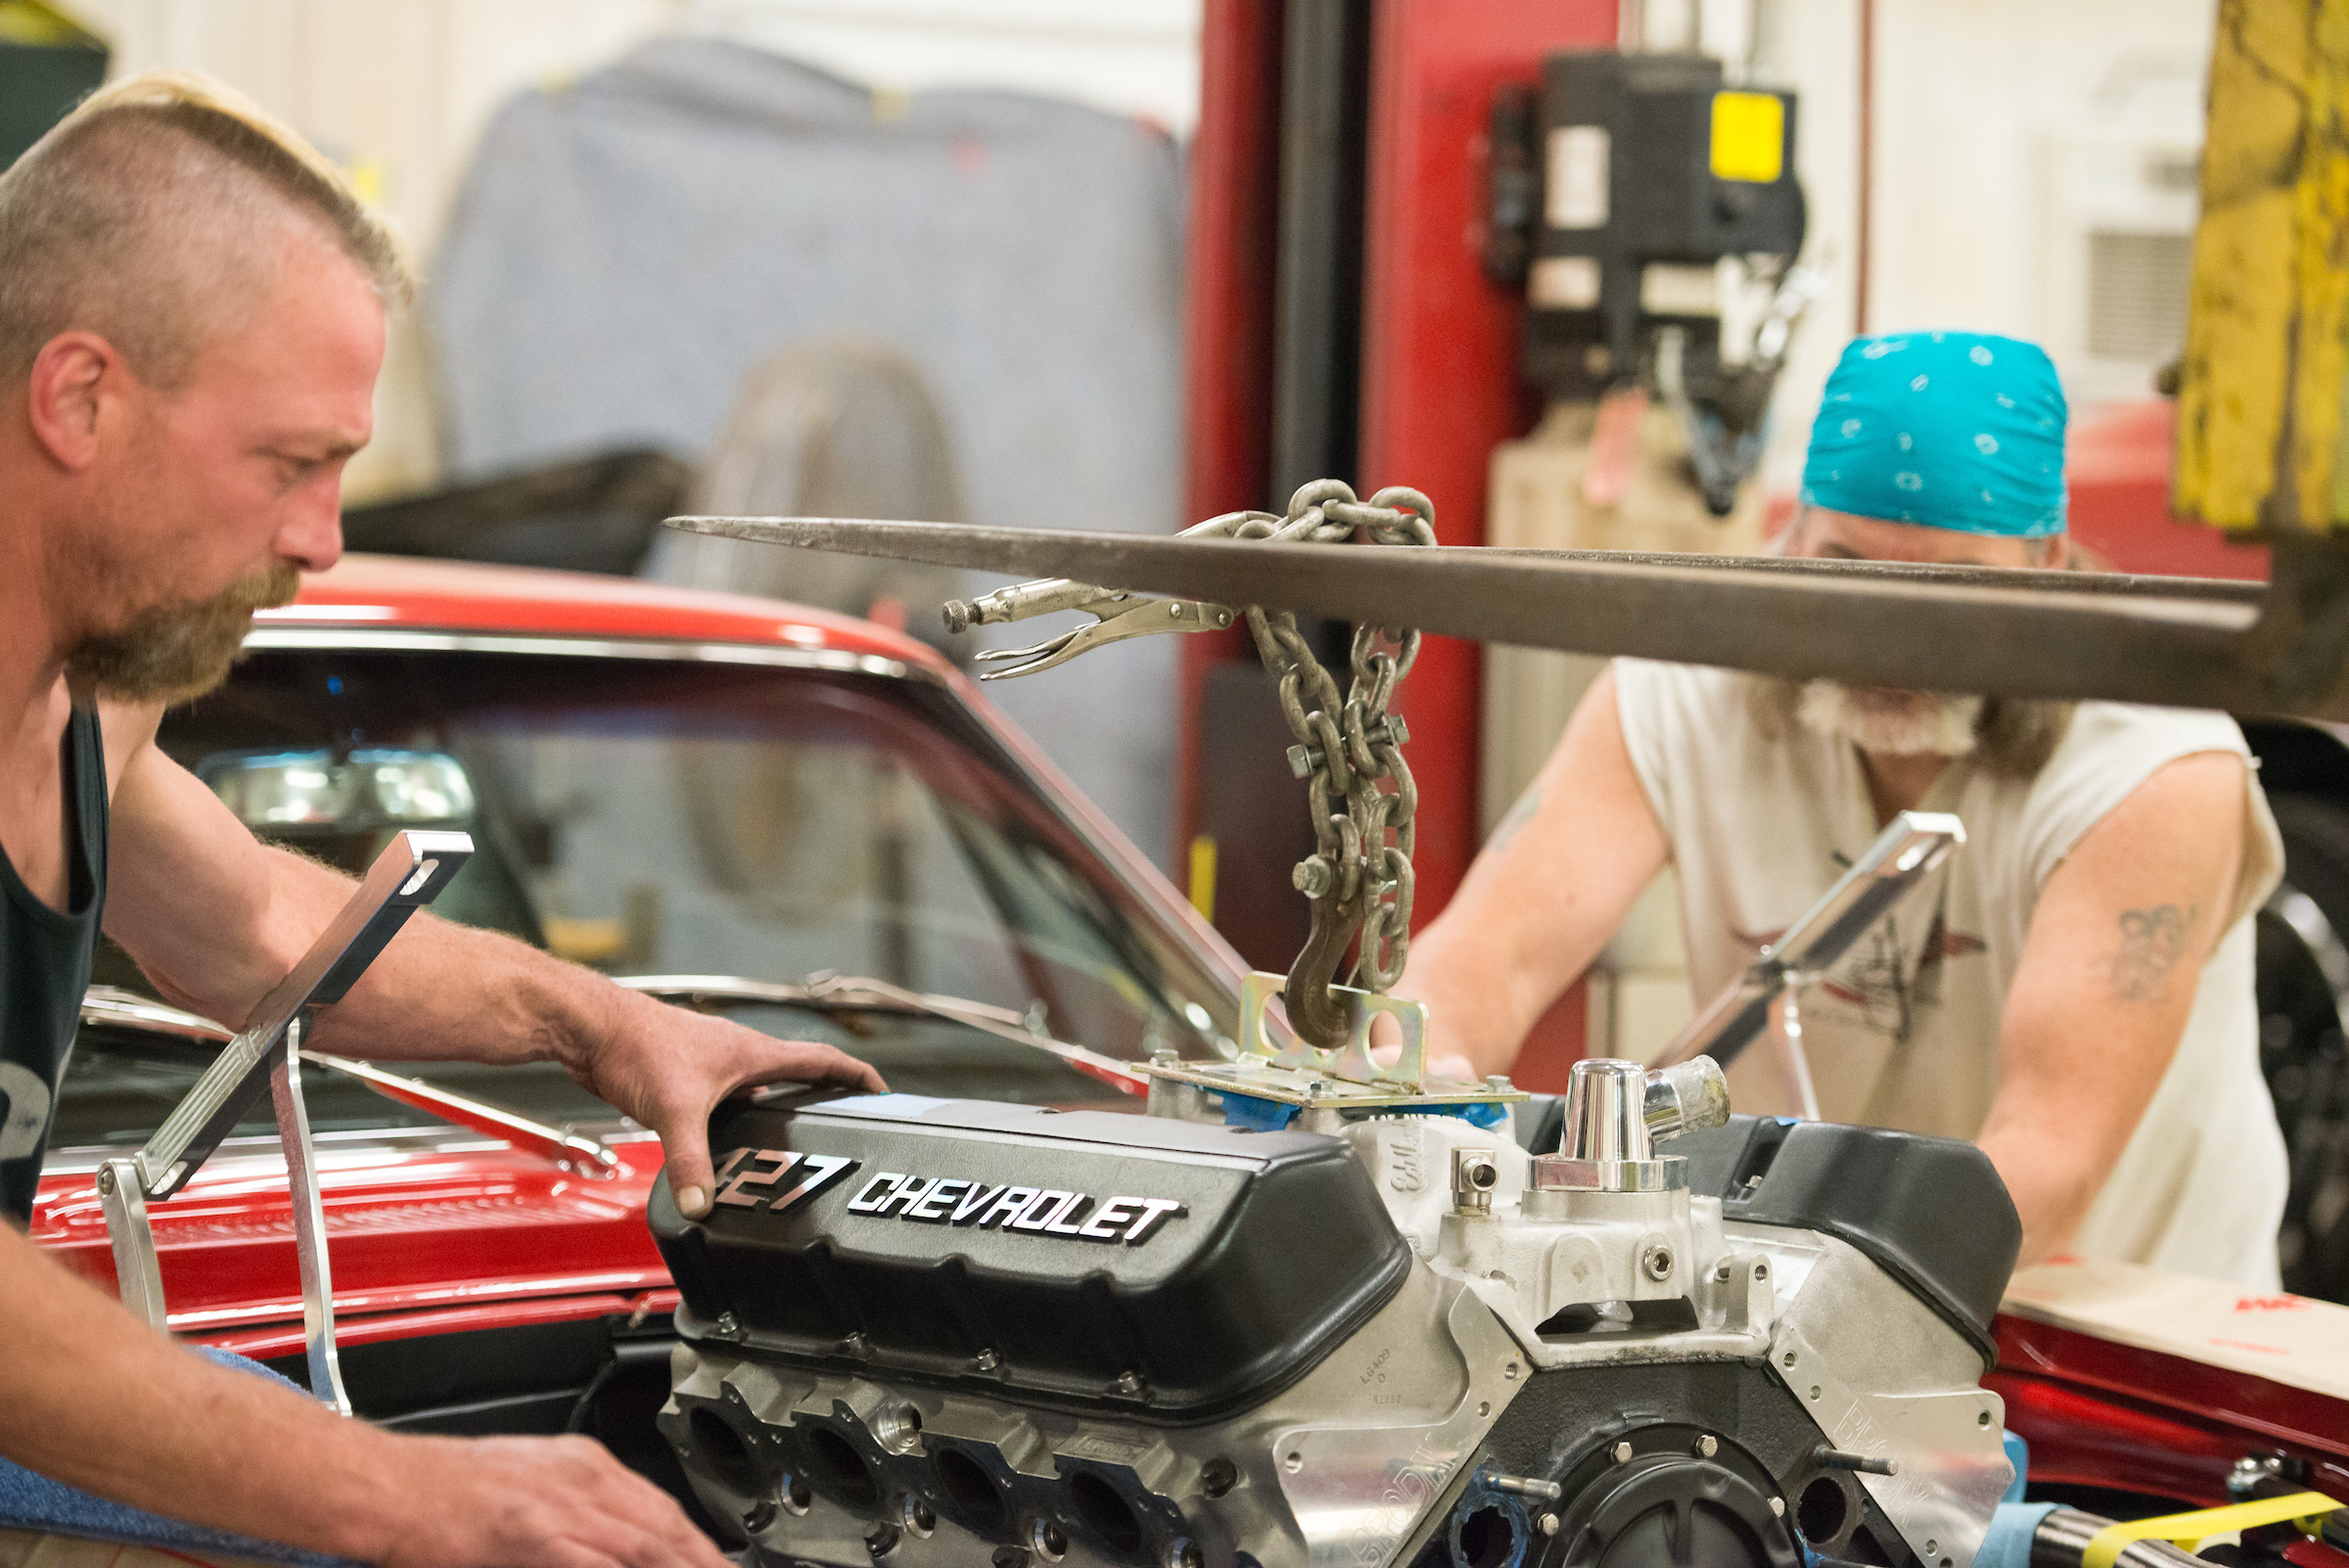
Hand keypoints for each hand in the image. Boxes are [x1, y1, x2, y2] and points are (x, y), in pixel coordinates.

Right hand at [369, 1432, 729, 1567]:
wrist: (390, 1485)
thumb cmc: (445, 1490)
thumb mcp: (531, 1484)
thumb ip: (578, 1512)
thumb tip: (614, 1545)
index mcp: (585, 1464)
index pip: (662, 1508)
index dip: (697, 1545)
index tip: (716, 1563)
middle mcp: (583, 1478)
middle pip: (665, 1527)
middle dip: (702, 1560)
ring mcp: (562, 1506)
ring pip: (645, 1543)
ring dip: (679, 1565)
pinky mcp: (535, 1534)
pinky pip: (596, 1562)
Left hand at [578, 992, 883, 1218]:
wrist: (590, 1028)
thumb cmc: (636, 1046)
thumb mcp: (674, 1111)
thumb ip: (692, 1163)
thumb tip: (704, 1205)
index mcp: (753, 1052)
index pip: (823, 1060)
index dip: (857, 1076)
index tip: (881, 1091)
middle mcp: (739, 1054)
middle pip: (796, 1074)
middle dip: (822, 1098)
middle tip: (842, 1123)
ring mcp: (712, 1063)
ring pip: (759, 1087)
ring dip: (777, 1107)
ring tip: (788, 1139)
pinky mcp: (686, 1075)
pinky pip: (726, 1097)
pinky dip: (737, 1115)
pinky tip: (724, 1139)